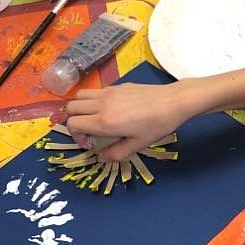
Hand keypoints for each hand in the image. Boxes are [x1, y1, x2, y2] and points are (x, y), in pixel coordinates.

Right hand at [65, 80, 190, 160]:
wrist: (173, 101)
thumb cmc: (157, 125)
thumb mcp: (137, 145)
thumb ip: (116, 153)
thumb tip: (101, 159)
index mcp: (104, 121)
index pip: (73, 124)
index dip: (76, 137)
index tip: (91, 144)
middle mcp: (101, 104)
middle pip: (70, 108)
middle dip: (74, 122)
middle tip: (90, 132)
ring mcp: (108, 92)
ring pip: (79, 96)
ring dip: (81, 108)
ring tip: (95, 119)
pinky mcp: (117, 85)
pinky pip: (95, 91)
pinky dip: (93, 100)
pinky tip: (110, 110)